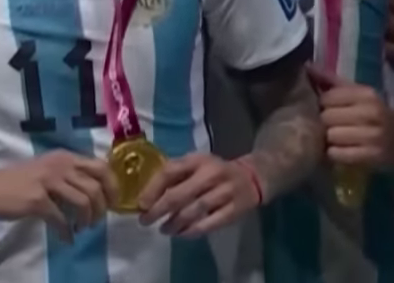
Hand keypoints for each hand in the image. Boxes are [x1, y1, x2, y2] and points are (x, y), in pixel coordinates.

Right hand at [0, 151, 113, 241]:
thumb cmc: (16, 181)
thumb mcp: (47, 169)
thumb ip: (69, 174)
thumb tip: (95, 191)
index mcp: (65, 157)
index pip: (101, 167)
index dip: (112, 186)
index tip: (113, 202)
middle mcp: (60, 165)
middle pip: (96, 185)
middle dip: (103, 207)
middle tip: (98, 220)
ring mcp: (48, 182)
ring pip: (83, 202)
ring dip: (87, 219)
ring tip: (83, 228)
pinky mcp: (36, 200)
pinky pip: (61, 218)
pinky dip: (66, 231)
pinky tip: (66, 238)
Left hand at [137, 152, 259, 236]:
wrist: (252, 177)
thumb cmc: (214, 173)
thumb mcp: (196, 165)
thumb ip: (174, 176)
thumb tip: (145, 198)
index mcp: (199, 160)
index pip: (170, 171)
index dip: (152, 189)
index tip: (141, 204)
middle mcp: (213, 174)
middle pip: (180, 194)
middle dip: (158, 210)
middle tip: (146, 221)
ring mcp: (226, 192)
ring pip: (194, 211)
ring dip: (174, 223)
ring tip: (164, 230)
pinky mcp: (235, 209)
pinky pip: (210, 223)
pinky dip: (193, 231)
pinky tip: (182, 234)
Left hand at [313, 67, 392, 168]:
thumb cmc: (378, 115)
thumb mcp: (362, 96)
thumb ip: (334, 82)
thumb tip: (307, 67)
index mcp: (367, 94)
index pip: (328, 96)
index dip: (324, 104)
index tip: (331, 109)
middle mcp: (371, 112)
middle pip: (327, 117)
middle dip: (327, 123)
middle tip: (335, 125)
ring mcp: (373, 135)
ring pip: (331, 136)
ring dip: (331, 139)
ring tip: (339, 139)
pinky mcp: (372, 155)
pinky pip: (337, 154)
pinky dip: (336, 153)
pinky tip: (343, 150)